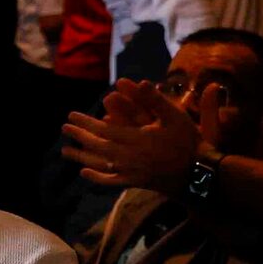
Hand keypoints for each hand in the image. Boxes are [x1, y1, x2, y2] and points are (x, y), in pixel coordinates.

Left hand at [62, 78, 199, 194]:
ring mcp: (131, 172)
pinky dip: (97, 177)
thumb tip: (140, 81)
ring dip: (82, 156)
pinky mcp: (136, 182)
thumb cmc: (189, 142)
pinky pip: (111, 181)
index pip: (105, 130)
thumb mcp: (175, 116)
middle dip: (80, 136)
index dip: (86, 123)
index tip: (71, 116)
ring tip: (65, 151)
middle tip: (64, 129)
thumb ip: (155, 100)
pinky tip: (84, 173)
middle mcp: (130, 156)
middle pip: (98, 146)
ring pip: (100, 163)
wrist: (198, 174)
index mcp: (137, 139)